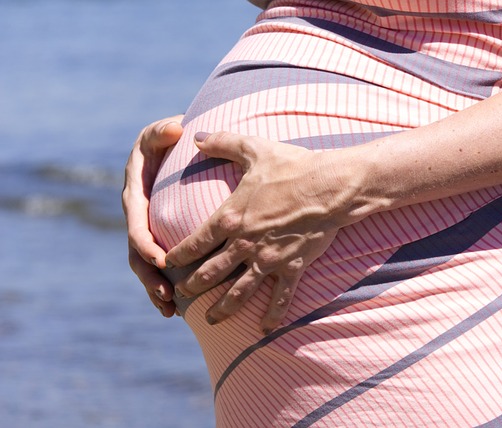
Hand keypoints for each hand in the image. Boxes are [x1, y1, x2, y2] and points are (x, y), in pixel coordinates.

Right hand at [122, 115, 183, 316]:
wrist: (170, 149)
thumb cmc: (167, 140)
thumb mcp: (161, 132)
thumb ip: (163, 132)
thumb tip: (176, 128)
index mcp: (135, 195)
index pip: (137, 224)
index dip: (146, 244)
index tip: (162, 260)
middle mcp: (137, 216)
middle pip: (137, 252)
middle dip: (150, 275)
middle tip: (167, 294)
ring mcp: (145, 228)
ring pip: (145, 265)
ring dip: (155, 288)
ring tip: (170, 310)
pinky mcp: (156, 236)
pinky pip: (156, 266)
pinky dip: (162, 287)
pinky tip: (175, 309)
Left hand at [166, 131, 348, 332]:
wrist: (330, 186)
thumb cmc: (292, 166)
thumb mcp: (253, 149)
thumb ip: (222, 142)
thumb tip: (198, 135)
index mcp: (230, 218)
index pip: (194, 242)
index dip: (177, 255)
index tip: (167, 263)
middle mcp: (243, 244)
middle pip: (210, 272)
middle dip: (193, 285)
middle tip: (182, 294)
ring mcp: (267, 259)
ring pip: (238, 291)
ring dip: (222, 307)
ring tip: (211, 320)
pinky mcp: (291, 267)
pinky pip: (280, 297)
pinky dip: (272, 315)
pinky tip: (264, 329)